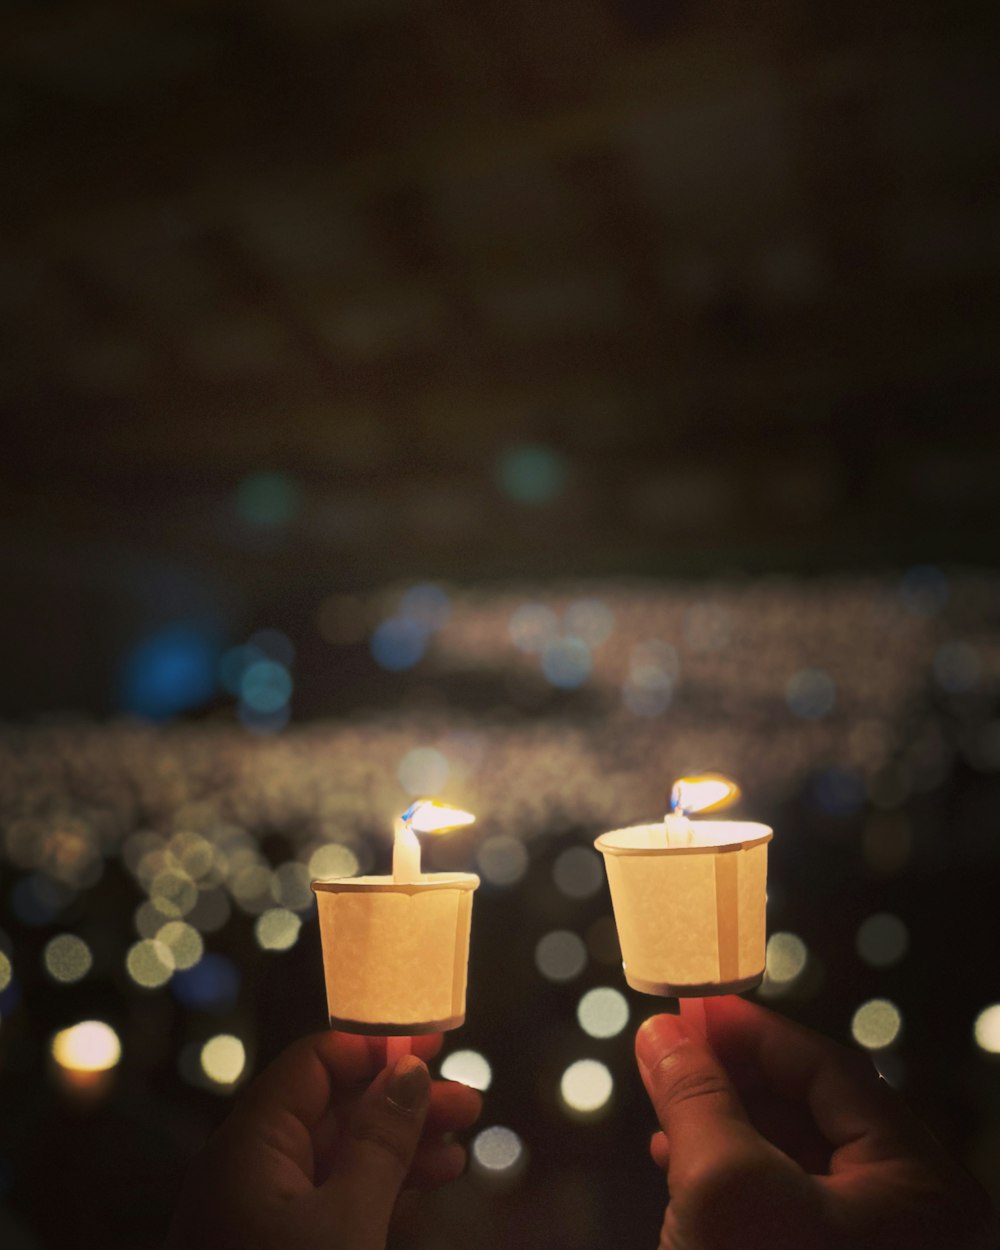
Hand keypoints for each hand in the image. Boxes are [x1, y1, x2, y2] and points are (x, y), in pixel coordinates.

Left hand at [166, 1031, 481, 1249]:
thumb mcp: (346, 1220)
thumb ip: (380, 1140)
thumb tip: (408, 1071)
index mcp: (251, 1145)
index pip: (314, 1062)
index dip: (375, 1048)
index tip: (433, 1047)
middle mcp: (251, 1168)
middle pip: (333, 1105)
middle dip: (401, 1099)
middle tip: (466, 1100)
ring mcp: (263, 1212)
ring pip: (339, 1152)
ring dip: (401, 1142)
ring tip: (461, 1141)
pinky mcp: (278, 1248)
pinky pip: (334, 1194)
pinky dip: (382, 1183)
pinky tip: (431, 1182)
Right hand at [636, 997, 998, 1249]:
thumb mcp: (722, 1186)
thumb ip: (697, 1096)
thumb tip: (661, 1029)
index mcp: (921, 1186)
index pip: (833, 1070)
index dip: (754, 1029)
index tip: (688, 1003)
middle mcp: (913, 1219)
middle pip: (818, 1112)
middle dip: (736, 1074)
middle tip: (671, 1046)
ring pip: (797, 1160)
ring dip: (726, 1122)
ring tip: (665, 1101)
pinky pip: (786, 1207)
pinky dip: (732, 1175)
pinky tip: (677, 1163)